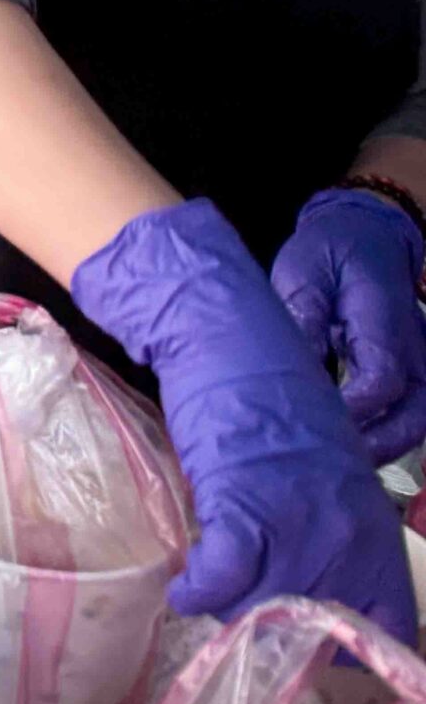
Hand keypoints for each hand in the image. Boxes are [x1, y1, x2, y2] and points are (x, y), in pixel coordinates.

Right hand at [73, 198, 415, 636]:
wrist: (235, 349)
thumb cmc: (269, 415)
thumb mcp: (321, 488)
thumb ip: (322, 545)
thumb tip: (289, 607)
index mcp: (374, 534)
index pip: (386, 629)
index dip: (342, 649)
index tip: (303, 644)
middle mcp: (349, 536)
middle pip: (312, 628)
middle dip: (269, 629)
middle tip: (237, 602)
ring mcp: (301, 521)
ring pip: (263, 608)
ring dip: (227, 607)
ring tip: (207, 585)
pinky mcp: (246, 503)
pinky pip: (228, 576)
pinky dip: (204, 590)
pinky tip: (186, 591)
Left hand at [274, 189, 425, 464]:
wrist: (364, 235)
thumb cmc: (328, 254)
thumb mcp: (303, 277)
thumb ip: (303, 322)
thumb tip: (290, 369)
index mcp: (387, 323)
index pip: (381, 382)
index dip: (351, 411)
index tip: (311, 427)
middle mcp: (415, 350)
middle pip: (414, 416)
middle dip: (375, 448)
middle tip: (326, 468)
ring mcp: (419, 362)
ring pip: (416, 421)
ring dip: (382, 448)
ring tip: (335, 469)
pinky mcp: (409, 371)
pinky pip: (408, 412)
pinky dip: (383, 435)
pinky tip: (345, 451)